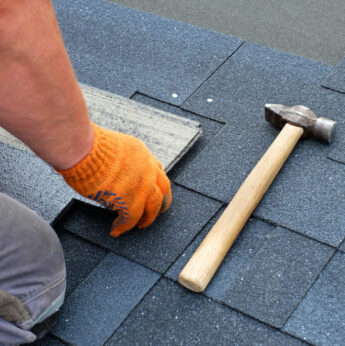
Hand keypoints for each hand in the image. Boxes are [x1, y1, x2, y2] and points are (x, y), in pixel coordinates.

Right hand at [57, 123, 171, 236]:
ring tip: (141, 226)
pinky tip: (116, 230)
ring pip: (153, 207)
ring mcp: (141, 185)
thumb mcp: (114, 145)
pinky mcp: (129, 200)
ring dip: (147, 219)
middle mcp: (147, 169)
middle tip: (159, 212)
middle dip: (162, 203)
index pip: (157, 170)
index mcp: (142, 154)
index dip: (156, 183)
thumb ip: (121, 158)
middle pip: (163, 190)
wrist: (84, 149)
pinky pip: (130, 219)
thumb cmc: (89, 145)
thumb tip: (114, 168)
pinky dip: (123, 227)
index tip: (155, 190)